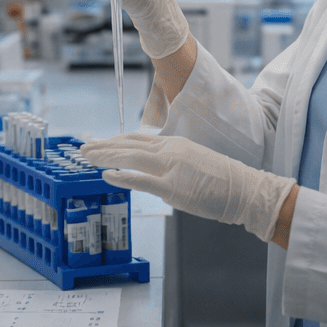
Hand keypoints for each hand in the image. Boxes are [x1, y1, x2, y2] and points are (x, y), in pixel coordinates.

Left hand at [80, 133, 295, 241]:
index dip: (115, 140)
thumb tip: (152, 176)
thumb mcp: (193, 162)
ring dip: (106, 156)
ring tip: (87, 157)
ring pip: (130, 156)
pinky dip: (121, 176)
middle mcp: (169, 150)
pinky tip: (106, 174)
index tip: (99, 142)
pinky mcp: (172, 187)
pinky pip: (140, 179)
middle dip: (103, 145)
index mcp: (174, 144)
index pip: (137, 138)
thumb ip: (171, 164)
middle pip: (129, 143)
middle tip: (83, 148)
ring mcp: (170, 167)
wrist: (243, 188)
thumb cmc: (221, 180)